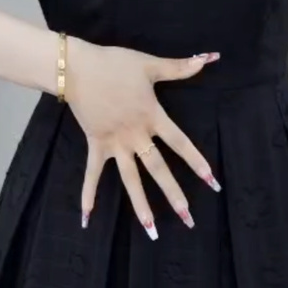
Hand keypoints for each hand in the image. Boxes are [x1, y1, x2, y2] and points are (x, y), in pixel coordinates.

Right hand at [64, 37, 221, 236]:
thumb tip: (211, 57)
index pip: (180, 144)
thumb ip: (180, 66)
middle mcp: (135, 136)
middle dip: (174, 195)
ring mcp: (115, 143)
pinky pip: (92, 174)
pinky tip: (87, 218)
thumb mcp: (150, 65)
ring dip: (140, 205)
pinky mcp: (96, 144)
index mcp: (152, 117)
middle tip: (188, 218)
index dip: (196, 162)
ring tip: (151, 229)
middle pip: (158, 170)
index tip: (211, 182)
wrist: (76, 68)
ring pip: (130, 179)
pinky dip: (89, 195)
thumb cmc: (114, 64)